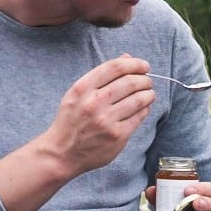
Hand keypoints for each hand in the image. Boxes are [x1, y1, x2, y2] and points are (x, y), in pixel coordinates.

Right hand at [45, 56, 155, 179]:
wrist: (62, 153)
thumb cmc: (71, 120)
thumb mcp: (78, 94)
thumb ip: (102, 76)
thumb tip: (127, 57)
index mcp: (82, 88)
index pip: (115, 67)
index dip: (134, 63)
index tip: (143, 65)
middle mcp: (94, 103)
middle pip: (130, 82)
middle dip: (144, 80)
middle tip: (148, 82)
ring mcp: (106, 120)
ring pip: (138, 99)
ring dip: (148, 94)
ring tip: (149, 94)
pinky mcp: (117, 136)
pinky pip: (139, 117)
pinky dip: (145, 109)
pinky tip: (143, 108)